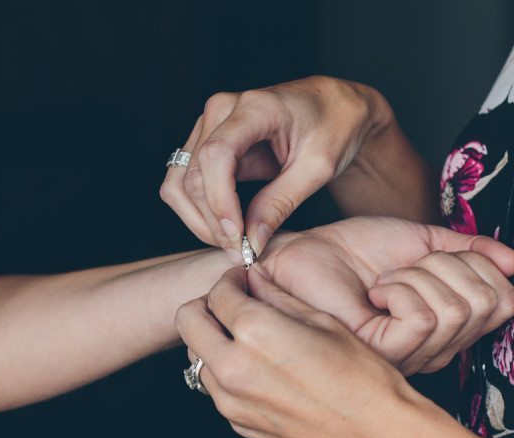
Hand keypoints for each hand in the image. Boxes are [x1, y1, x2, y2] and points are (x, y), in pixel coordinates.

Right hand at [160, 76, 389, 257]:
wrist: (332, 107)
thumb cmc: (333, 128)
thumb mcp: (317, 168)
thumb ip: (281, 203)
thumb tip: (251, 242)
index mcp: (254, 107)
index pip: (216, 155)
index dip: (220, 202)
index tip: (238, 238)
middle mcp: (221, 110)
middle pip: (193, 176)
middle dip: (213, 222)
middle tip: (242, 253)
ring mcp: (208, 125)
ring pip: (180, 183)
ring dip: (200, 221)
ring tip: (234, 245)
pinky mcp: (205, 142)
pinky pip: (184, 183)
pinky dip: (199, 212)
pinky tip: (228, 229)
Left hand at [175, 267, 416, 437]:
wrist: (376, 434)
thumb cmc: (360, 377)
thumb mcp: (321, 321)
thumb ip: (277, 297)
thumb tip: (254, 280)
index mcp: (255, 332)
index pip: (218, 293)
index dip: (231, 280)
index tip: (242, 281)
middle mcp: (234, 367)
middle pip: (188, 321)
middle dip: (206, 305)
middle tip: (233, 304)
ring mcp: (231, 400)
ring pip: (196, 356)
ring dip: (213, 340)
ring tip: (247, 338)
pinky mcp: (239, 423)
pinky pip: (215, 387)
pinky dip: (226, 371)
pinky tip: (259, 368)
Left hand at [258, 216, 513, 373]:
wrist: (301, 257)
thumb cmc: (351, 253)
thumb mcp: (420, 243)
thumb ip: (467, 249)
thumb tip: (513, 260)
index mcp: (449, 325)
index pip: (505, 301)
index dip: (478, 263)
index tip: (431, 257)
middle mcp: (437, 347)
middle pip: (489, 303)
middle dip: (448, 265)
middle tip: (404, 268)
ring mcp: (412, 355)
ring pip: (458, 308)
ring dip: (418, 275)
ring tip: (384, 281)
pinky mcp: (384, 353)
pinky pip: (424, 317)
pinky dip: (401, 289)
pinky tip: (374, 293)